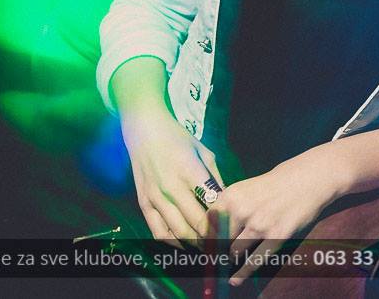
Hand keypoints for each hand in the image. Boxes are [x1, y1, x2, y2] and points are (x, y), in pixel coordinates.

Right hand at [119, 107, 223, 246]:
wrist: (145, 132)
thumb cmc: (179, 140)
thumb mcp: (204, 153)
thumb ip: (215, 178)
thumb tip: (228, 201)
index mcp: (190, 171)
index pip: (211, 205)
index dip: (225, 220)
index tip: (235, 228)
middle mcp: (171, 187)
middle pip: (196, 223)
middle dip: (212, 237)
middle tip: (224, 243)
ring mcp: (155, 197)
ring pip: (178, 232)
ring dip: (195, 243)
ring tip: (208, 246)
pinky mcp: (143, 204)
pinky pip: (158, 232)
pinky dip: (173, 243)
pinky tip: (185, 244)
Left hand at [206, 148, 344, 284]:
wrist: (308, 178)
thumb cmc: (275, 184)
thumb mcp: (245, 188)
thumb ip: (228, 208)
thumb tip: (209, 232)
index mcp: (231, 196)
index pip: (205, 225)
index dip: (201, 239)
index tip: (201, 248)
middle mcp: (241, 210)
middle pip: (218, 241)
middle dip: (216, 250)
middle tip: (215, 257)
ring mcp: (259, 224)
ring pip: (233, 251)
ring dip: (231, 257)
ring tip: (229, 260)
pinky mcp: (276, 236)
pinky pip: (254, 260)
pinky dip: (242, 273)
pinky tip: (235, 280)